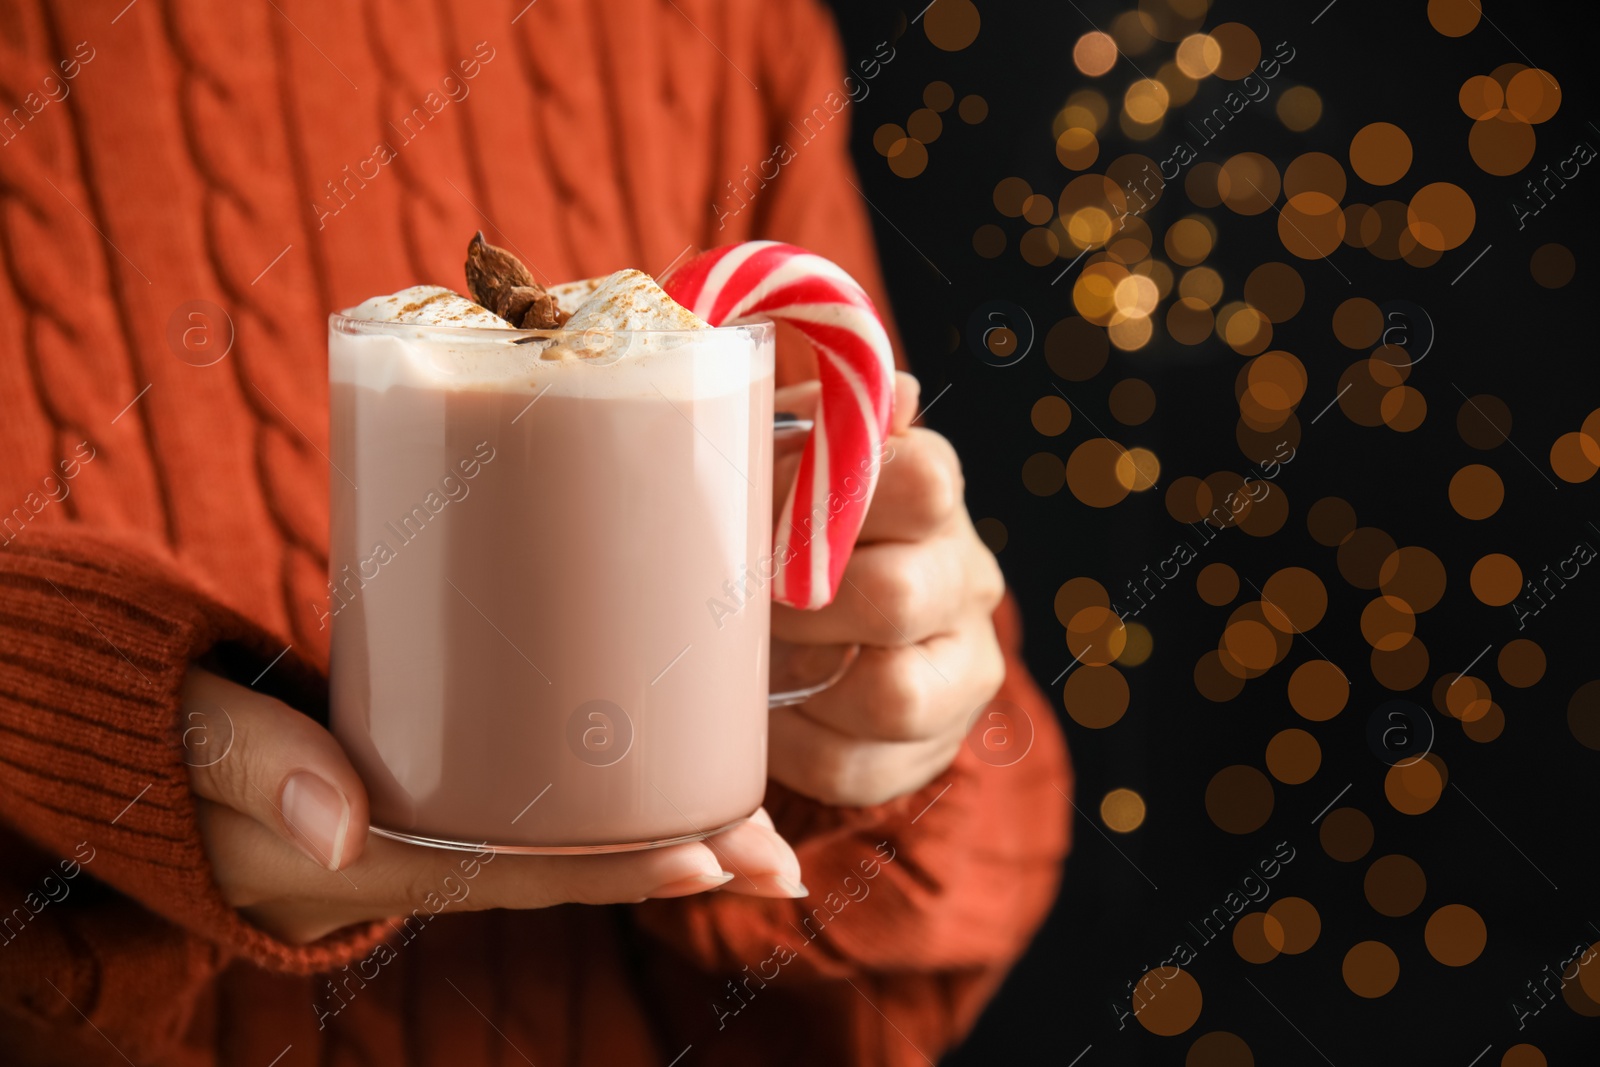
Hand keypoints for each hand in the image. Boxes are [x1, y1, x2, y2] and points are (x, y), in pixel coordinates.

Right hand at [182, 669, 804, 944]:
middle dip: (678, 860)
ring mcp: (443, 823)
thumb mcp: (196, 751)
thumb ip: (253, 766)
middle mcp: (430, 854)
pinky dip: (612, 794)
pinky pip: (544, 799)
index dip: (619, 868)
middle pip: (574, 864)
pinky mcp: (449, 781)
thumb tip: (339, 828)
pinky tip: (670, 760)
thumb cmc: (180, 759)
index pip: (524, 870)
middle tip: (779, 853)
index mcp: (380, 861)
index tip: (711, 857)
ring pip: (572, 835)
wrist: (159, 763)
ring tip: (760, 820)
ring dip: (663, 830)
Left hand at [769, 372, 1005, 806]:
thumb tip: (891, 393)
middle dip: (799, 605)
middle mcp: (965, 578)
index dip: (829, 502)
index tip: (768, 514)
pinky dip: (796, 744)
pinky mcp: (931, 747)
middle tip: (751, 598)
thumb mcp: (789, 455)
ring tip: (764, 656)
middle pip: (897, 595)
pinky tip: (772, 709)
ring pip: (893, 695)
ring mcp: (962, 670)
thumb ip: (818, 418)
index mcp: (933, 493)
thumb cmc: (789, 524)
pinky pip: (858, 764)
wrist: (816, 625)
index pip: (921, 479)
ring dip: (804, 679)